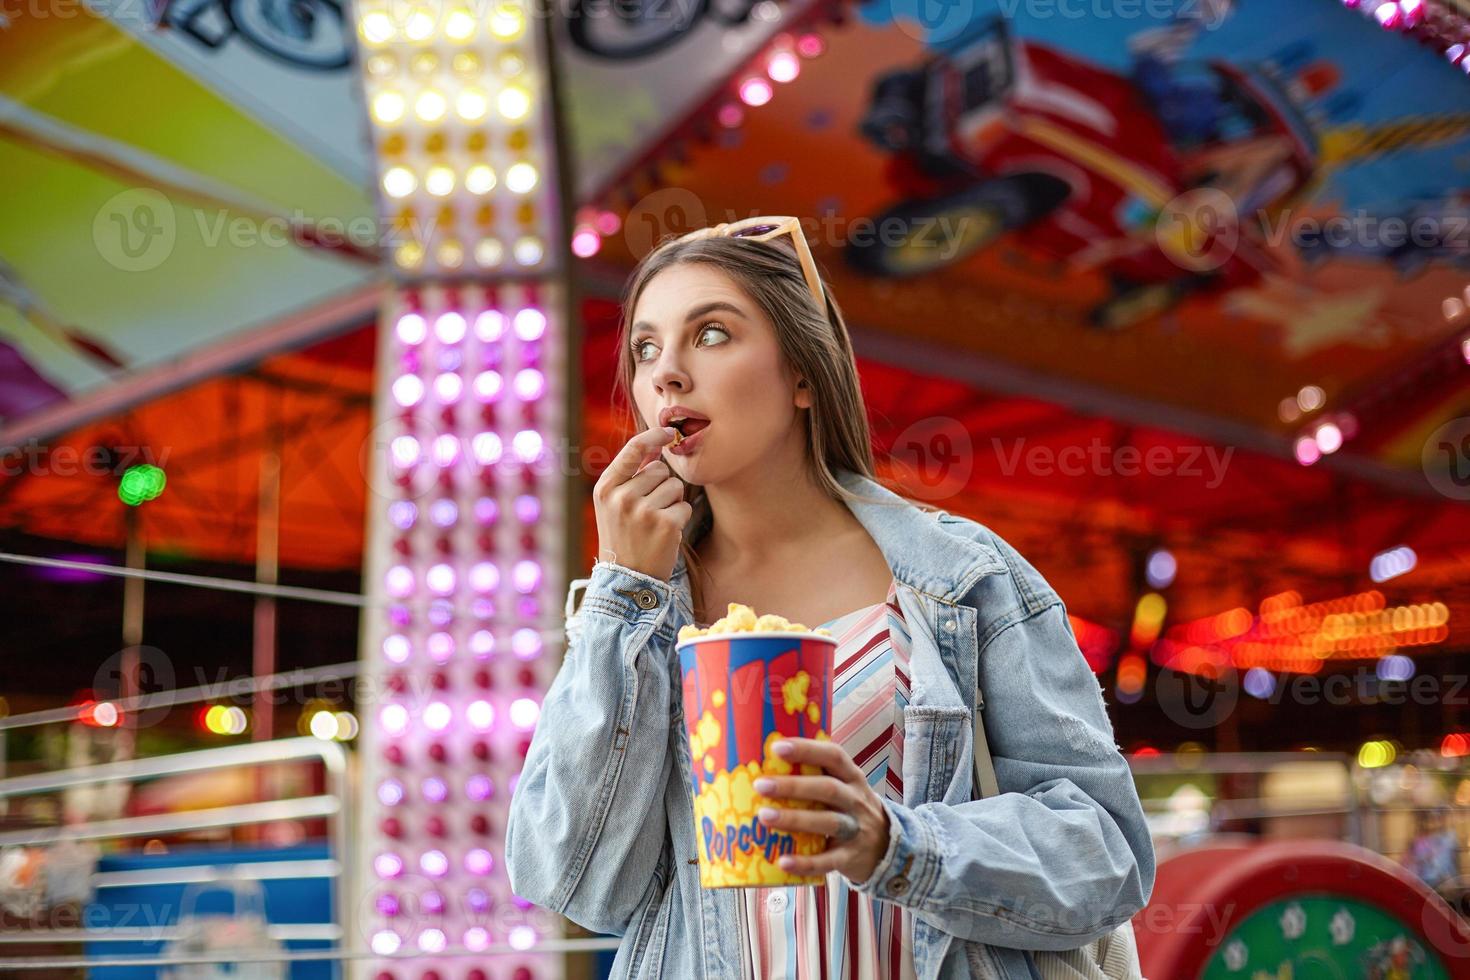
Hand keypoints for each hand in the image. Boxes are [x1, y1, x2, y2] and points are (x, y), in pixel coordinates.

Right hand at [592, 427, 689, 581]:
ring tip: (655, 522)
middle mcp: (621, 497)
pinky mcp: (664, 524)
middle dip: (661, 487)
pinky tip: (665, 533)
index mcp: (605, 488)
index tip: (669, 431)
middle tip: (648, 512)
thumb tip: (654, 447)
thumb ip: (630, 474)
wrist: (626, 579)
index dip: (653, 436)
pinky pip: (685, 507)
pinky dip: (680, 519)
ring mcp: (643, 511)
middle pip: (659, 470)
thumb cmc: (623, 536)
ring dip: (672, 502)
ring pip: (675, 486)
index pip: (632, 449)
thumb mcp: (613, 504)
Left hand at [753, 738, 891, 882]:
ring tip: (764, 816)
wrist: (885, 846)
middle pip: (827, 789)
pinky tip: (783, 861)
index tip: (777, 747)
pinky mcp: (850, 857)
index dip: (807, 749)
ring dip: (794, 819)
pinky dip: (806, 863)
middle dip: (793, 786)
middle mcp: (855, 800)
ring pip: (827, 822)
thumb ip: (816, 774)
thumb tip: (764, 762)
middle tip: (761, 785)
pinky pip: (828, 861)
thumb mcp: (843, 786)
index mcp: (851, 777)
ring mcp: (855, 829)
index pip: (833, 756)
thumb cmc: (848, 808)